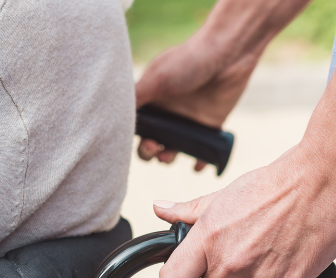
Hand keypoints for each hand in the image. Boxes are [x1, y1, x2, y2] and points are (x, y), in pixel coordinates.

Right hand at [134, 0, 310, 170]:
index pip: (136, 127)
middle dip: (149, 152)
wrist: (227, 54)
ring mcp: (188, 121)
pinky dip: (201, 162)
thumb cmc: (188, 62)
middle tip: (155, 148)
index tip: (141, 140)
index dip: (134, 139)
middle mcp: (167, 112)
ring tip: (169, 156)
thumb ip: (133, 99)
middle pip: (152, 142)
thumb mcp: (155, 80)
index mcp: (151, 100)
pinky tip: (198, 165)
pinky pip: (203, 151)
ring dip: (169, 158)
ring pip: (174, 149)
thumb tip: (108, 116)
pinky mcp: (210, 126)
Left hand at [153, 145, 335, 277]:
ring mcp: (260, 277)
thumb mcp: (225, 194)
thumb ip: (189, 210)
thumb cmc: (275, 184)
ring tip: (251, 273)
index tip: (188, 276)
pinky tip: (273, 275)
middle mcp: (230, 262)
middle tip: (224, 273)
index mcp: (208, 238)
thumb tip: (160, 209)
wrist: (324, 181)